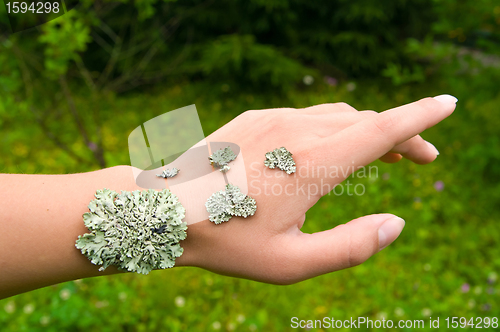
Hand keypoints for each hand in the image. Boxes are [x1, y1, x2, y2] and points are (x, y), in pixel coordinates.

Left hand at [175, 95, 456, 283]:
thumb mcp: (290, 263)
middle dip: (401, 135)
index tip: (449, 105)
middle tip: (420, 158)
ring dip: (368, 130)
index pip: (382, 130)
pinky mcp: (255, 118)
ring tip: (385, 154)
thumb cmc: (225, 241)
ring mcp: (274, 118)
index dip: (421, 118)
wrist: (163, 211)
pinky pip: (308, 116)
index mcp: (313, 163)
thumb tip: (396, 224)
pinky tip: (332, 147)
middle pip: (366, 121)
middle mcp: (297, 130)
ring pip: (338, 116)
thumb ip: (350, 247)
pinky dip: (334, 126)